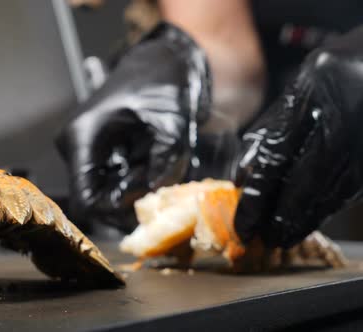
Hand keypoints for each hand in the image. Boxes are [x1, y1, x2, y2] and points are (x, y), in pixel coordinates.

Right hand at [56, 23, 210, 231]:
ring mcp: (84, 149)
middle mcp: (75, 146)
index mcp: (81, 137)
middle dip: (130, 200)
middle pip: (96, 198)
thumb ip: (165, 165)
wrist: (162, 60)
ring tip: (159, 167)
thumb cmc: (160, 79)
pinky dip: (134, 180)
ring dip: (135, 189)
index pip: (86, 199)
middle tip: (160, 187)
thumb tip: (159, 199)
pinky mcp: (96, 151)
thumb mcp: (171, 123)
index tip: (147, 199)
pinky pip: (111, 180)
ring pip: (105, 191)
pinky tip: (153, 163)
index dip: (116, 210)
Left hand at [233, 26, 362, 247]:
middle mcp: (342, 113)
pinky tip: (312, 219)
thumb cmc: (344, 66)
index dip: (258, 194)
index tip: (244, 221)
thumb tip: (246, 173)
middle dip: (281, 215)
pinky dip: (329, 206)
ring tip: (284, 238)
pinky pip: (352, 187)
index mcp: (312, 88)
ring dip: (305, 218)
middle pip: (305, 179)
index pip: (275, 153)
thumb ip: (274, 125)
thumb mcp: (304, 81)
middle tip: (263, 239)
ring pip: (332, 189)